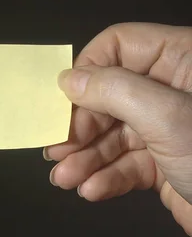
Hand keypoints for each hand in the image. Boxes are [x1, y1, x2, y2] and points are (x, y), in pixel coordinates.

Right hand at [44, 22, 191, 236]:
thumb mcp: (167, 116)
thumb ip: (114, 91)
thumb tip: (68, 79)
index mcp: (181, 59)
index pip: (119, 46)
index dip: (88, 72)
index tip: (65, 105)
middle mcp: (172, 90)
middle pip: (110, 95)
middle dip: (81, 126)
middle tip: (56, 150)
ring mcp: (168, 129)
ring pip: (114, 135)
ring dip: (86, 158)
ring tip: (63, 178)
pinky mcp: (166, 164)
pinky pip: (128, 165)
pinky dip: (107, 178)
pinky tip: (91, 190)